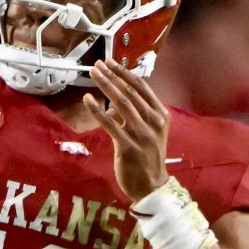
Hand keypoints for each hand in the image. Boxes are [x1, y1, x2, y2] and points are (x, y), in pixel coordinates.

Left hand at [84, 59, 170, 204]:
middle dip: (112, 75)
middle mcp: (153, 122)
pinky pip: (110, 124)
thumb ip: (136, 115)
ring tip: (93, 74)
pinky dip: (98, 110)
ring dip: (105, 86)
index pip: (142, 87)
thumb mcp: (150, 132)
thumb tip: (114, 103)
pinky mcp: (128, 147)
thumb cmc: (148, 158)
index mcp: (161, 115)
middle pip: (130, 92)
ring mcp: (142, 134)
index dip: (124, 73)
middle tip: (98, 63)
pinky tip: (87, 99)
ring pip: (121, 103)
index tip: (111, 62)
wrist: (152, 186)